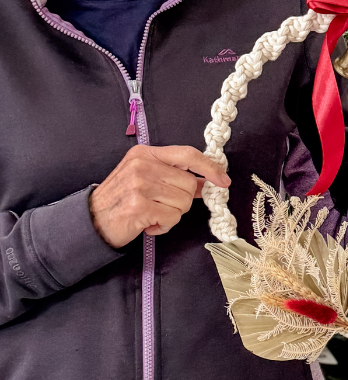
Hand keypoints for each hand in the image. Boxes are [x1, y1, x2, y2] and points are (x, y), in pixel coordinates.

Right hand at [90, 145, 230, 248]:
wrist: (92, 221)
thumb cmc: (122, 200)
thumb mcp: (146, 179)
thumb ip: (175, 177)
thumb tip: (209, 181)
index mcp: (145, 154)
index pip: (187, 154)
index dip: (209, 167)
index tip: (224, 180)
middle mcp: (142, 165)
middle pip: (190, 184)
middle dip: (183, 200)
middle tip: (162, 206)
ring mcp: (140, 185)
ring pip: (184, 202)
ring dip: (172, 214)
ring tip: (152, 214)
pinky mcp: (138, 206)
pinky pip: (172, 218)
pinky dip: (164, 226)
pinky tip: (147, 224)